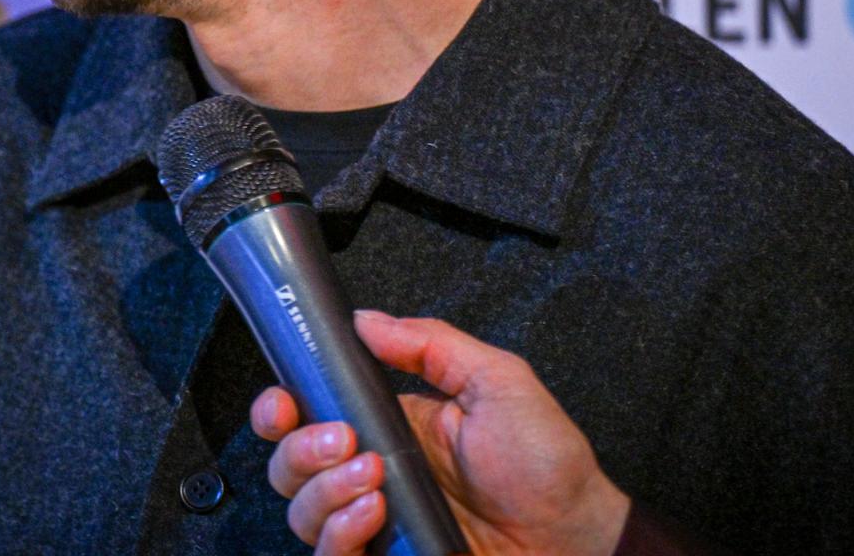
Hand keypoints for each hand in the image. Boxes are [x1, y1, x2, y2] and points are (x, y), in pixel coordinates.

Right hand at [251, 309, 631, 555]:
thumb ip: (432, 344)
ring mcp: (375, 523)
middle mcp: (371, 474)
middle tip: (344, 440)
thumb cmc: (545, 462)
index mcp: (389, 424)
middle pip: (289, 465)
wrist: (574, 534)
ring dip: (324, 491)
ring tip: (373, 479)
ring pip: (301, 512)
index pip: (309, 414)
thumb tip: (368, 319)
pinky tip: (374, 514)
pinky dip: (339, 534)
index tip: (283, 402)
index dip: (279, 408)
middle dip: (300, 449)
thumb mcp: (496, 380)